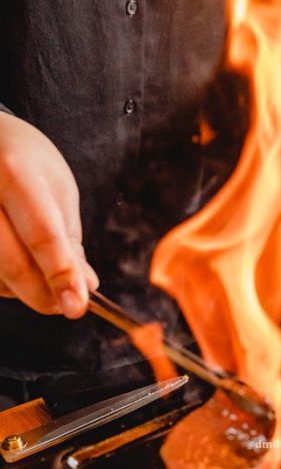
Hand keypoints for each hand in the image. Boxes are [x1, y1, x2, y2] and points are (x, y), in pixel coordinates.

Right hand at [0, 111, 98, 316]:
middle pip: (11, 262)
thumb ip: (68, 239)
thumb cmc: (21, 161)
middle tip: (69, 305)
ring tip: (41, 269)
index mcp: (13, 171)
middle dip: (45, 294)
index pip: (41, 233)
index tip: (78, 307)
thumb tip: (84, 287)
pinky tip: (12, 263)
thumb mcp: (55, 187)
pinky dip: (3, 282)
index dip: (61, 275)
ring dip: (23, 288)